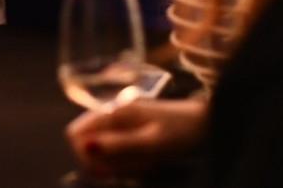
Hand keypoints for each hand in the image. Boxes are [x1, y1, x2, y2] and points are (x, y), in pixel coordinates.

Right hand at [66, 97, 206, 179]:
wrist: (207, 124)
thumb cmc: (182, 133)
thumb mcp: (152, 144)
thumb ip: (118, 145)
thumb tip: (85, 146)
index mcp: (114, 113)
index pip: (75, 134)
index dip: (85, 156)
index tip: (108, 170)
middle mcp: (113, 113)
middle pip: (87, 143)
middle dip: (105, 162)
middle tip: (133, 166)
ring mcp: (121, 121)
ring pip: (102, 149)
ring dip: (118, 163)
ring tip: (145, 163)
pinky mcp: (131, 130)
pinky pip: (117, 150)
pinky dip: (127, 161)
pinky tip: (146, 161)